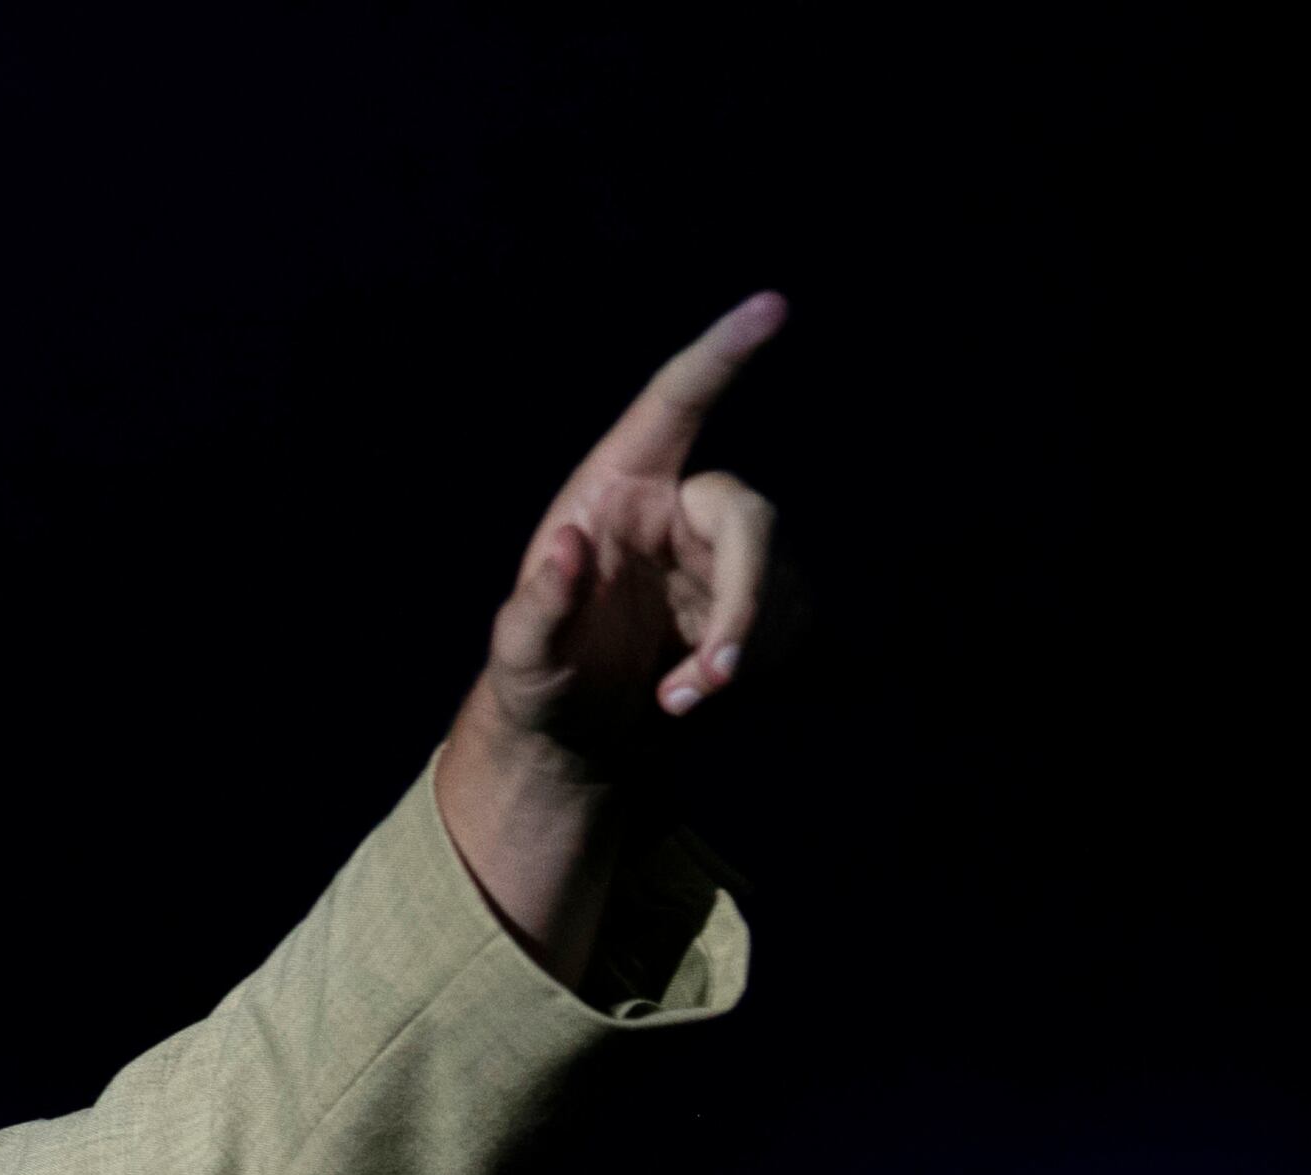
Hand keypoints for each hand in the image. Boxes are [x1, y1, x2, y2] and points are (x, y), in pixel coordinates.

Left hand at [438, 292, 786, 983]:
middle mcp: (678, 506)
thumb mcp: (518, 659)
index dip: (721, 354)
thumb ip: (535, 609)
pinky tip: (705, 686)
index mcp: (617, 487)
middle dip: (745, 601)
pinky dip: (760, 659)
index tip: (772, 306)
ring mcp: (721, 553)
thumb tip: (566, 547)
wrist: (573, 733)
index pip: (675, 404)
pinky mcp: (755, 600)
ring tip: (678, 697)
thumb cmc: (537, 681)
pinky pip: (792, 618)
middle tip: (714, 676)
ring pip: (781, 578)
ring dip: (745, 647)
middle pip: (751, 519)